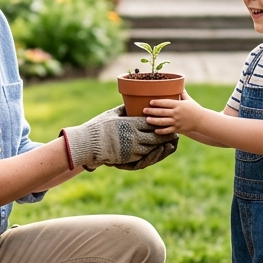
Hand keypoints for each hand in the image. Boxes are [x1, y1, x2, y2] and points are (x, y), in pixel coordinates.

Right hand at [60, 106, 176, 170]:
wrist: (88, 144)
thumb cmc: (98, 127)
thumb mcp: (112, 114)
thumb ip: (124, 110)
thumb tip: (130, 104)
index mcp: (130, 123)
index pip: (151, 122)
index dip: (160, 122)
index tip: (167, 120)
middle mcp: (134, 136)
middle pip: (155, 135)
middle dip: (165, 134)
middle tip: (174, 132)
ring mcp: (132, 148)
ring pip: (152, 147)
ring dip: (162, 145)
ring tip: (170, 143)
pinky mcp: (129, 157)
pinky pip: (145, 155)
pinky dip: (153, 153)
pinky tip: (157, 151)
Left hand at [143, 93, 207, 134]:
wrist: (202, 120)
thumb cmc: (194, 108)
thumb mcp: (188, 99)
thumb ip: (182, 93)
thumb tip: (179, 84)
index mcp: (178, 105)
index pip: (166, 103)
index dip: (157, 102)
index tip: (150, 102)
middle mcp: (176, 113)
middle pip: (161, 112)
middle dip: (152, 111)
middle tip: (144, 110)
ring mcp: (176, 122)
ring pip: (162, 122)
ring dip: (154, 121)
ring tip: (147, 119)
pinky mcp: (178, 129)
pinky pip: (167, 130)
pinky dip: (161, 131)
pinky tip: (155, 130)